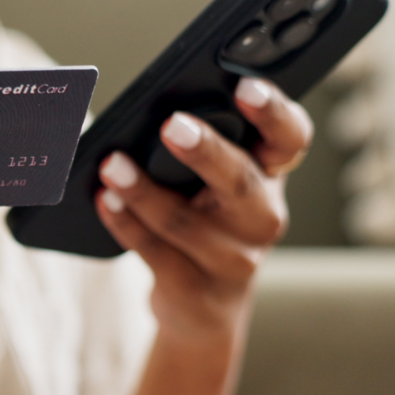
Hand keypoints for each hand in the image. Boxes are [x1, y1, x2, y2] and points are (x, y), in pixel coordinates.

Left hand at [95, 77, 312, 343]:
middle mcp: (262, 216)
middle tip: (172, 125)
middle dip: (205, 151)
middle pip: (240, 180)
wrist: (205, 307)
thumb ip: (203, 150)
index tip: (246, 87)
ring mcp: (234, 258)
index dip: (274, 112)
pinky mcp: (196, 287)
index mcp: (271, 176)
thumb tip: (148, 113)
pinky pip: (156, 252)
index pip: (290, 138)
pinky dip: (126, 223)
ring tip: (112, 165)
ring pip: (186, 220)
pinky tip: (105, 201)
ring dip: (143, 191)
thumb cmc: (207, 223)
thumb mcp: (217, 185)